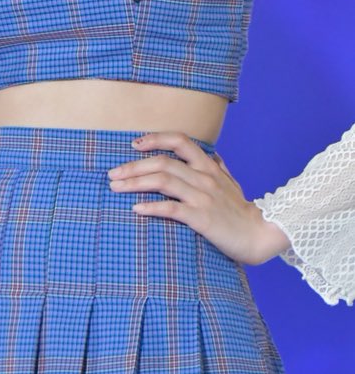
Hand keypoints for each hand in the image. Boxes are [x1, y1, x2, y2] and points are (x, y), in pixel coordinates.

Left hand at [106, 131, 291, 265]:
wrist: (260, 235)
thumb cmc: (241, 210)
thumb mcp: (231, 183)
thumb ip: (219, 168)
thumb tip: (213, 155)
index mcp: (208, 165)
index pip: (179, 140)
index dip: (155, 138)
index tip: (133, 144)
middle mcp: (204, 176)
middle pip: (162, 161)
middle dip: (133, 166)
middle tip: (113, 174)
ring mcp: (202, 196)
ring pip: (162, 180)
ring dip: (135, 183)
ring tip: (116, 187)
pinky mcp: (202, 218)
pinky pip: (171, 208)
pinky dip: (151, 207)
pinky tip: (136, 208)